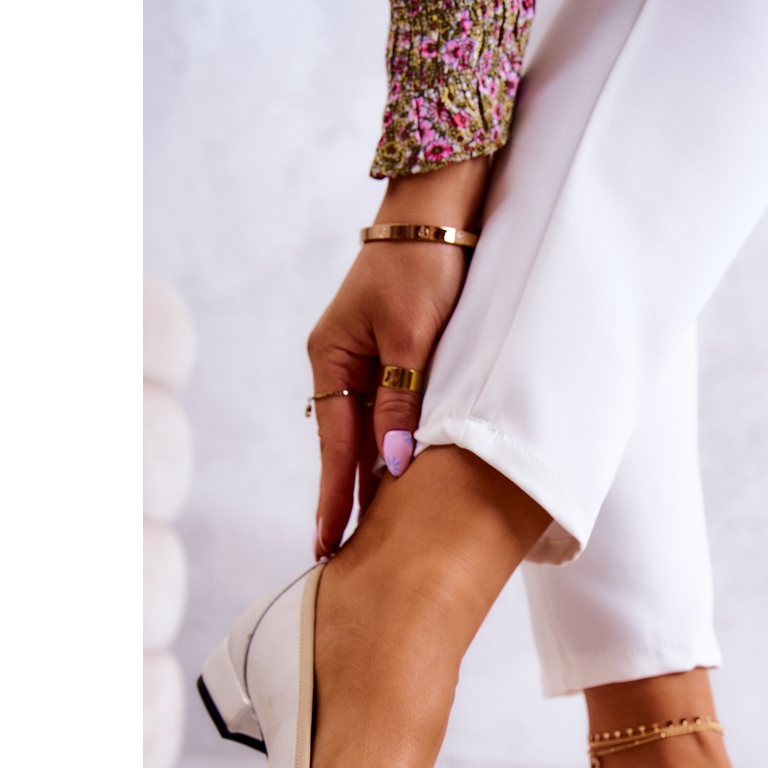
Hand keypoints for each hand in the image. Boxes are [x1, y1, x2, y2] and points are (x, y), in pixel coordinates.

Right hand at [307, 157, 488, 559]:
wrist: (440, 211)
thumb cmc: (423, 266)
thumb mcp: (411, 337)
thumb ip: (401, 401)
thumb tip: (391, 465)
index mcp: (333, 359)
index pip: (335, 445)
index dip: (335, 497)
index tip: (327, 544)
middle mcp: (344, 366)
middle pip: (349, 445)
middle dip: (352, 498)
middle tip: (350, 555)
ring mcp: (369, 362)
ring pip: (374, 432)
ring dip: (379, 476)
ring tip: (381, 531)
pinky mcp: (398, 358)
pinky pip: (394, 413)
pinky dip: (400, 445)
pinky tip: (406, 476)